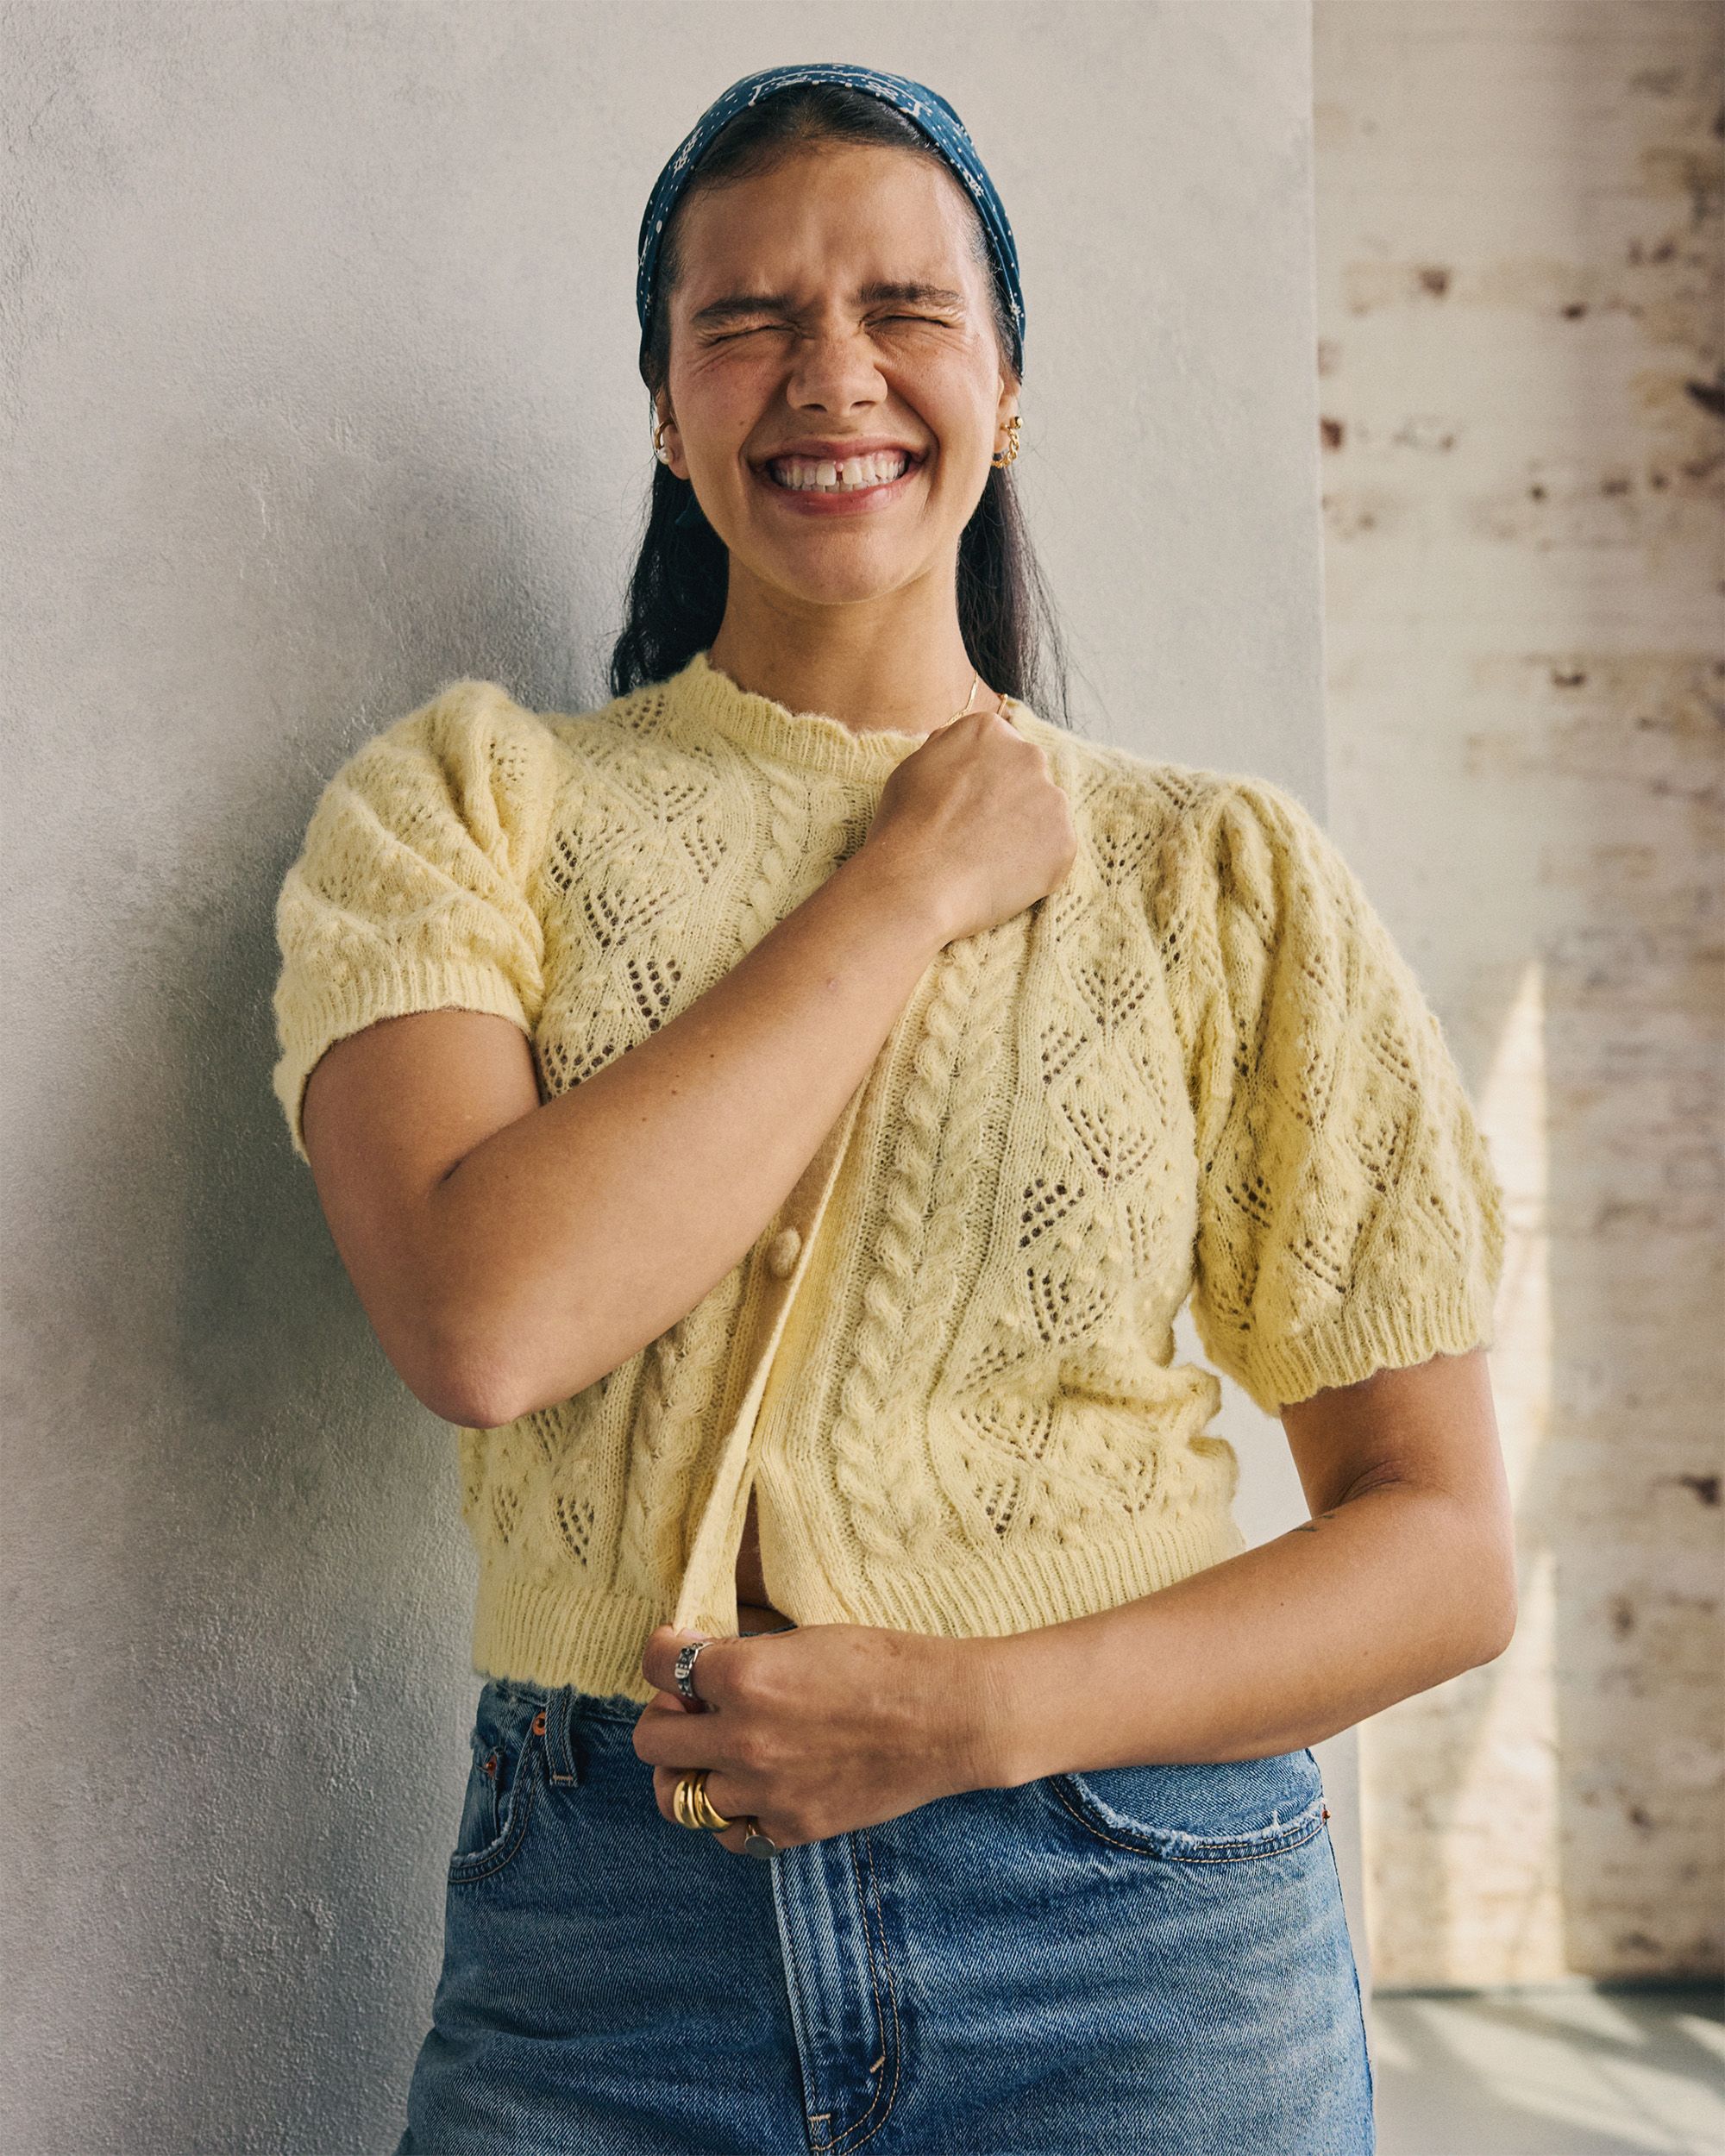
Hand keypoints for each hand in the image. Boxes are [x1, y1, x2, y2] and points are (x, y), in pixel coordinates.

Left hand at [634, 1621, 1000, 1853]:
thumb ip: (746, 1655)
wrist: (947, 1717)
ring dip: (689, 1770)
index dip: (665, 1652)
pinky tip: (750, 1788)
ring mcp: (764, 1790)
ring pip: (677, 1797)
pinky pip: (729, 1833)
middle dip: (665, 1715)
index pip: (658, 1663)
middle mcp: (743, 1737)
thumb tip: (701, 1663)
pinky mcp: (792, 1828)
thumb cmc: (884, 1663)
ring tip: (713, 1753)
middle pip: (652, 1739)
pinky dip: (729, 1813)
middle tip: (692, 1706)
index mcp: (744, 1675)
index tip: (678, 1653)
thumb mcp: (804, 1637)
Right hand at [859, 702, 1076, 946]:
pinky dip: (1035, 868)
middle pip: (1027, 779)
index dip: (983, 783)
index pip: (1000, 751)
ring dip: (1025, 834)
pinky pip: (1055, 853)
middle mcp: (1028, 754)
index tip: (966, 808)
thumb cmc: (904, 827)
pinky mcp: (1064, 841)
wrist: (916, 883)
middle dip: (1010, 804)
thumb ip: (947, 749)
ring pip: (1045, 816)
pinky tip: (1001, 878)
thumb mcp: (913, 767)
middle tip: (977, 837)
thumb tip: (962, 748)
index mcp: (988, 730)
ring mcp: (1051, 798)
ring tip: (987, 861)